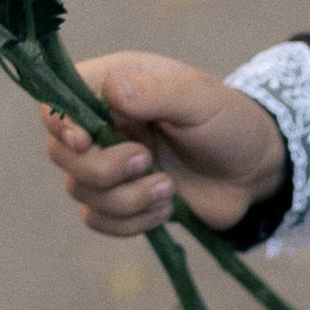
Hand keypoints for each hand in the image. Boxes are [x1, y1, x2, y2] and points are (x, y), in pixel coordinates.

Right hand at [41, 51, 287, 239]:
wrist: (254, 171)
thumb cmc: (229, 123)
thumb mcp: (200, 99)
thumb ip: (155, 93)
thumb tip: (110, 88)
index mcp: (112, 86)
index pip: (56, 101)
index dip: (60, 124)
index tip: (87, 139)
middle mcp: (101, 125)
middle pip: (59, 153)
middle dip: (103, 169)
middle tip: (148, 161)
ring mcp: (107, 165)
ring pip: (80, 192)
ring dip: (127, 199)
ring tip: (170, 188)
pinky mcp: (120, 201)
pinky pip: (98, 221)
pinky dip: (131, 222)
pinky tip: (166, 209)